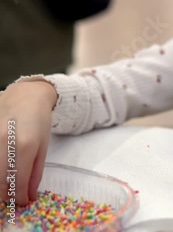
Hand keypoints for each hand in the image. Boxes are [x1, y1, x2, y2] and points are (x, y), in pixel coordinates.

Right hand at [0, 82, 56, 205]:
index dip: (19, 197)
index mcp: (26, 146)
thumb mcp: (43, 146)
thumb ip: (36, 171)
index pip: (17, 182)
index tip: (22, 202)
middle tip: (13, 197)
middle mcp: (5, 143)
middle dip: (6, 195)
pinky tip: (3, 169)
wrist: (26, 95)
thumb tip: (29, 193)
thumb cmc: (39, 120)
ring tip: (7, 184)